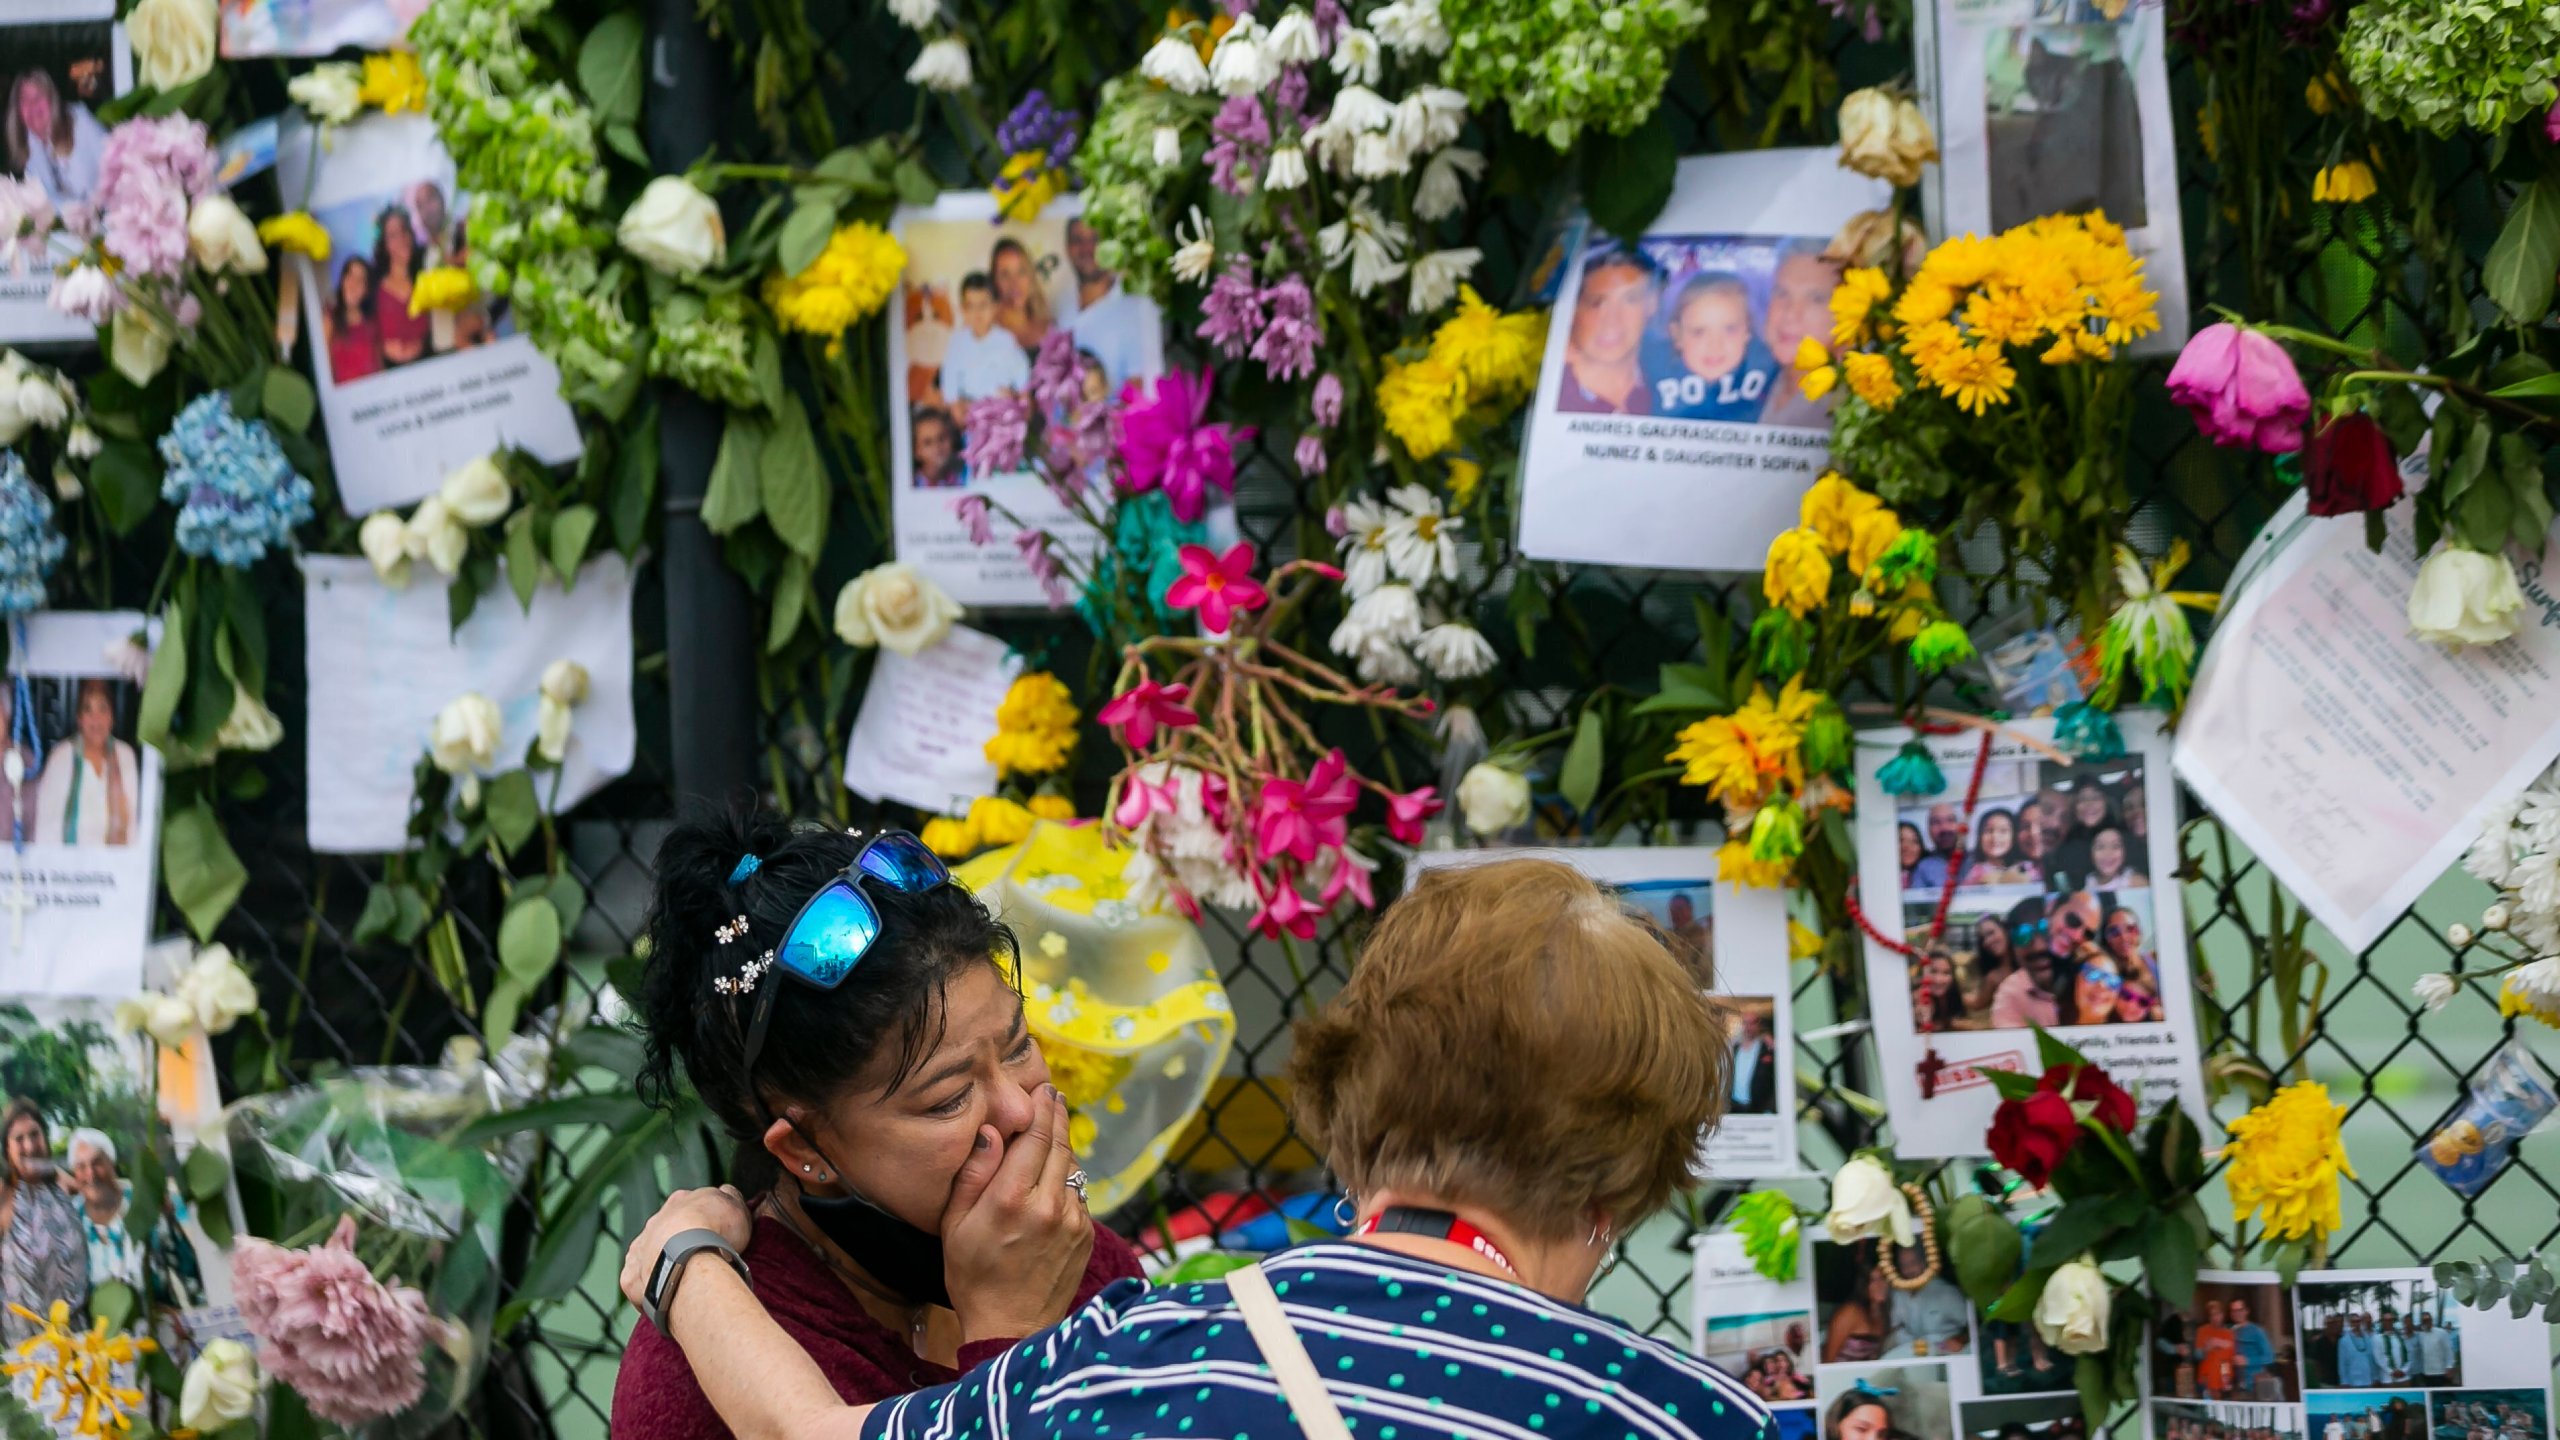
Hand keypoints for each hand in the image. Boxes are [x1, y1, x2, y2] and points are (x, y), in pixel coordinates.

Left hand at [618, 1184, 752, 1312]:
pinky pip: (638, 1281)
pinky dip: (649, 1286)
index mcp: (680, 1201)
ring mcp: (640, 1248)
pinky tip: (665, 1294)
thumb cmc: (716, 1232)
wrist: (688, 1259)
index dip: (705, 1219)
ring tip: (685, 1280)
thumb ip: (730, 1197)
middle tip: (702, 1258)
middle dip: (681, 1241)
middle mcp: (655, 1221)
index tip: (717, 1234)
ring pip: (651, 1254)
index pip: (692, 1206)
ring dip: (664, 1262)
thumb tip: (726, 1191)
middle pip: (669, 1230)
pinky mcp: (632, 1276)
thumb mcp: (737, 1206)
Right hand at [939, 1085, 1093, 1345]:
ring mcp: (1072, 1220)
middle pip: (1060, 1145)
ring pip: (1072, 1168)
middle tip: (1053, 1097)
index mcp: (1011, 1198)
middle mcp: (1048, 1204)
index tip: (1044, 1089)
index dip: (1042, 1109)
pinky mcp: (1086, 1235)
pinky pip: (1078, 1194)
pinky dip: (1068, 1181)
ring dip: (1064, 1148)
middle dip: (1057, 1117)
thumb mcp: (955, 1226)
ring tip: (1052, 1134)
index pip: (1035, 1137)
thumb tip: (992, 1132)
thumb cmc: (972, 1277)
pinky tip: (1054, 1182)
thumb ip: (973, 1175)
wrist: (1011, 1327)